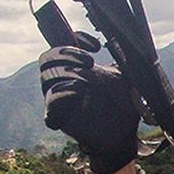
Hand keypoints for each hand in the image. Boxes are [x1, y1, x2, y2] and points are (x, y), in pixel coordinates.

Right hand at [38, 37, 143, 173]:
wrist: (125, 135)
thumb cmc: (124, 106)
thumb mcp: (127, 80)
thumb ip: (119, 65)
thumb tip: (114, 53)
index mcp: (79, 66)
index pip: (63, 42)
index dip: (76, 38)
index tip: (96, 46)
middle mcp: (65, 79)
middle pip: (48, 58)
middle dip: (66, 53)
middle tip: (89, 61)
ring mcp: (60, 96)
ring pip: (47, 75)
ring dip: (66, 73)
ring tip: (86, 81)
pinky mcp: (58, 114)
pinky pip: (50, 101)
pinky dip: (61, 93)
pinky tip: (78, 92)